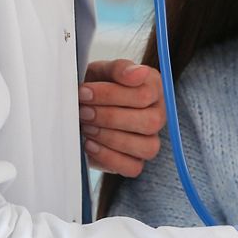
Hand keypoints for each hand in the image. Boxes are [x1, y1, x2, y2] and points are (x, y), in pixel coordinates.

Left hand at [79, 59, 164, 176]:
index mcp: (154, 88)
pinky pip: (133, 168)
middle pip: (150, 122)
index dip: (111, 95)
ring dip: (111, 138)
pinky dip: (109, 157)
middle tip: (84, 112)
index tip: (84, 92)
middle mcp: (158, 115)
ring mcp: (149, 140)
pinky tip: (90, 144)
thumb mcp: (102, 71)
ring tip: (87, 128)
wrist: (79, 107)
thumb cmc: (94, 87)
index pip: (145, 95)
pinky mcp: (135, 162)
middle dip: (110, 117)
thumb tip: (138, 73)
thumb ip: (120, 69)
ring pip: (147, 147)